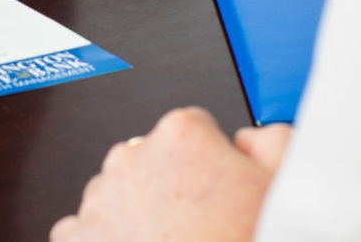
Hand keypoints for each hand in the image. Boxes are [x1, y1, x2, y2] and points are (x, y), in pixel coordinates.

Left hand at [51, 111, 288, 241]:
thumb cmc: (245, 241)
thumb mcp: (284, 183)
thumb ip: (269, 140)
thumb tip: (250, 139)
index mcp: (181, 135)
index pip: (194, 129)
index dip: (212, 163)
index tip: (219, 190)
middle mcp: (132, 158)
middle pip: (153, 158)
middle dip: (173, 186)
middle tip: (201, 225)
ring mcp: (100, 200)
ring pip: (118, 193)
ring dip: (138, 211)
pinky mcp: (76, 238)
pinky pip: (83, 229)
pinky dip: (105, 240)